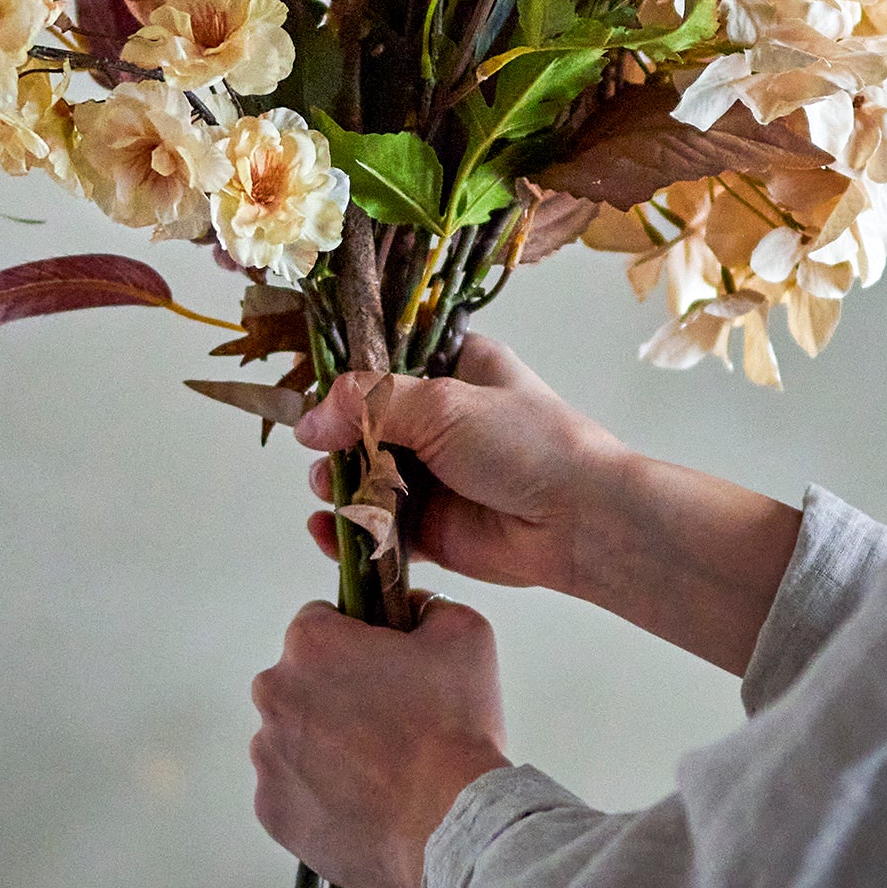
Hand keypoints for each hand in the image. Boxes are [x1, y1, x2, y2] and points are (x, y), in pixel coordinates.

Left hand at [250, 595, 508, 887]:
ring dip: (325, 745)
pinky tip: (362, 801)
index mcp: (310, 643)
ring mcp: (268, 756)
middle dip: (336, 694)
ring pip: (294, 738)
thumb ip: (426, 603)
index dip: (357, 641)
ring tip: (380, 769)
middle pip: (301, 681)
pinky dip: (318, 794)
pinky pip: (291, 791)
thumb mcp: (463, 633)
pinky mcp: (271, 810)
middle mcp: (274, 693)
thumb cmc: (455, 728)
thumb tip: (410, 607)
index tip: (384, 666)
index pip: (320, 622)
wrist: (450, 825)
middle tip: (389, 721)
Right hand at [297, 334, 805, 675]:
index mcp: (454, 366)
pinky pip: (377, 526)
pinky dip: (349, 530)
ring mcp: (434, 474)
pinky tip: (327, 530)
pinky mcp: (430, 527)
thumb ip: (371, 405)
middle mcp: (440, 417)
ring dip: (339, 483)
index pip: (386, 357)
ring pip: (366, 474)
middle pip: (366, 420)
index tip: (311, 386)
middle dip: (336, 437)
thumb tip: (307, 421)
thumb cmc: (525, 443)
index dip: (347, 372)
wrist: (579, 522)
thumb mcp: (444, 403)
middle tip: (322, 452)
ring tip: (329, 491)